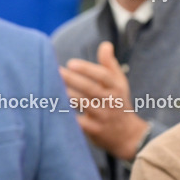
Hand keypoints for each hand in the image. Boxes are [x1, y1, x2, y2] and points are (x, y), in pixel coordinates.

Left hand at [60, 41, 148, 160]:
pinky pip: (80, 123)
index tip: (71, 63)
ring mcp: (103, 116)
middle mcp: (111, 101)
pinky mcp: (95, 130)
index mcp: (116, 87)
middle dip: (72, 80)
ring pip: (83, 104)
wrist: (127, 135)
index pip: (103, 76)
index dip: (87, 69)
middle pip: (91, 89)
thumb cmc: (118, 103)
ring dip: (68, 96)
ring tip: (51, 87)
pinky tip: (54, 109)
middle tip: (56, 71)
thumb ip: (109, 64)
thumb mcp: (119, 83)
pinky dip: (68, 116)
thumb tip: (105, 44)